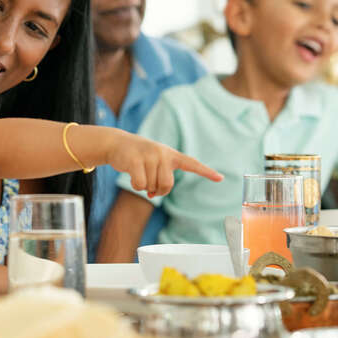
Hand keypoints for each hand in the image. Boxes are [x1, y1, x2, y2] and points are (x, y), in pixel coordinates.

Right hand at [105, 130, 222, 196]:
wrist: (116, 143)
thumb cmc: (138, 157)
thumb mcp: (153, 163)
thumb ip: (160, 177)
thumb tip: (154, 195)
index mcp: (171, 154)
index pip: (192, 164)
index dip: (206, 172)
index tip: (221, 178)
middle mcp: (163, 153)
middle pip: (166, 184)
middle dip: (158, 190)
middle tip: (150, 186)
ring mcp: (149, 156)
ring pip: (152, 186)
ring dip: (145, 187)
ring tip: (139, 175)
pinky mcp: (135, 160)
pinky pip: (140, 185)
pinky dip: (136, 186)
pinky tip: (131, 176)